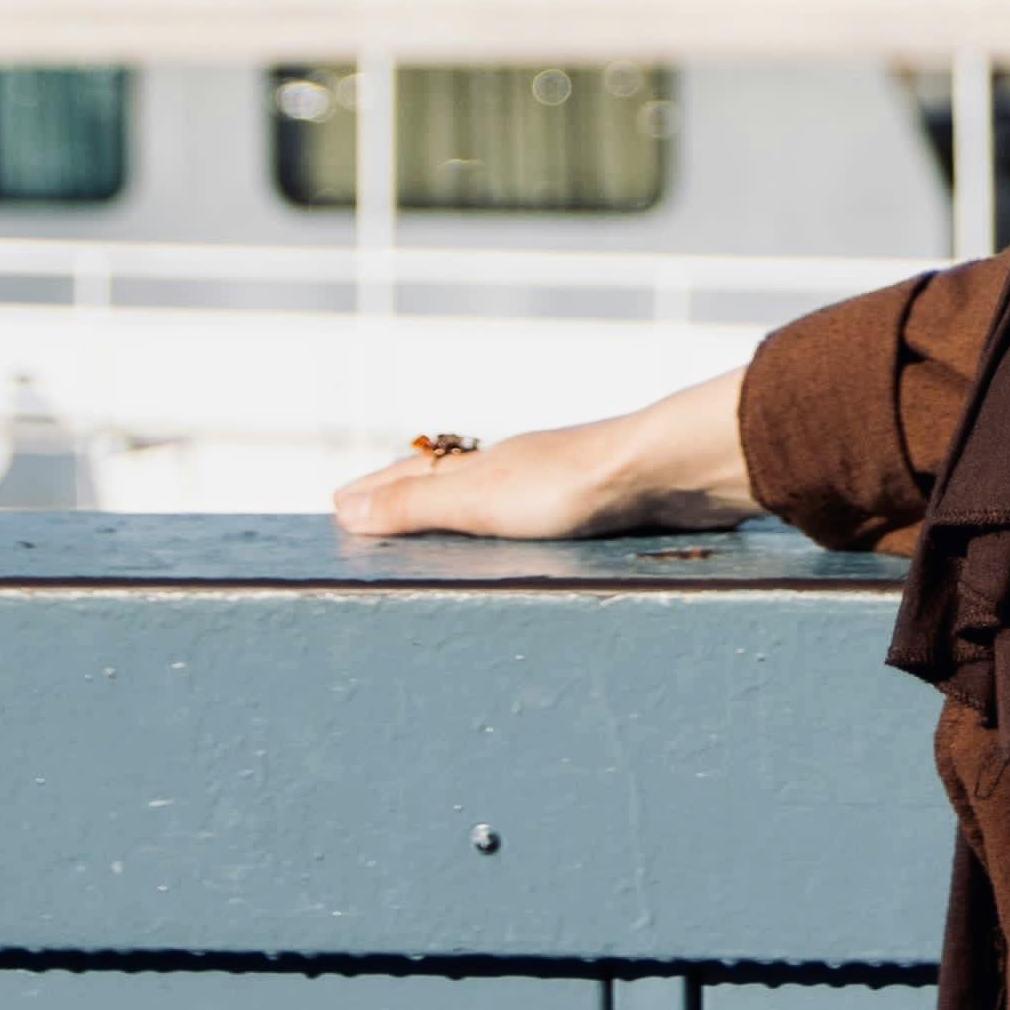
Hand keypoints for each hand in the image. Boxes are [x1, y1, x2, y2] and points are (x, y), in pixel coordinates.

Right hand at [332, 368, 753, 543]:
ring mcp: (559, 485)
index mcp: (483, 468)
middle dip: (413, 495)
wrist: (669, 471)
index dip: (376, 491)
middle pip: (452, 483)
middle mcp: (517, 469)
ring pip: (496, 497)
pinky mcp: (598, 508)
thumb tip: (343, 506)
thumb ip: (417, 505)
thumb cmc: (573, 486)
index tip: (340, 500)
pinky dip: (510, 526)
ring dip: (462, 510)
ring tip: (443, 528)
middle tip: (377, 509)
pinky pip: (537, 517)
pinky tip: (528, 542)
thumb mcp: (482, 501)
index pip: (414, 477)